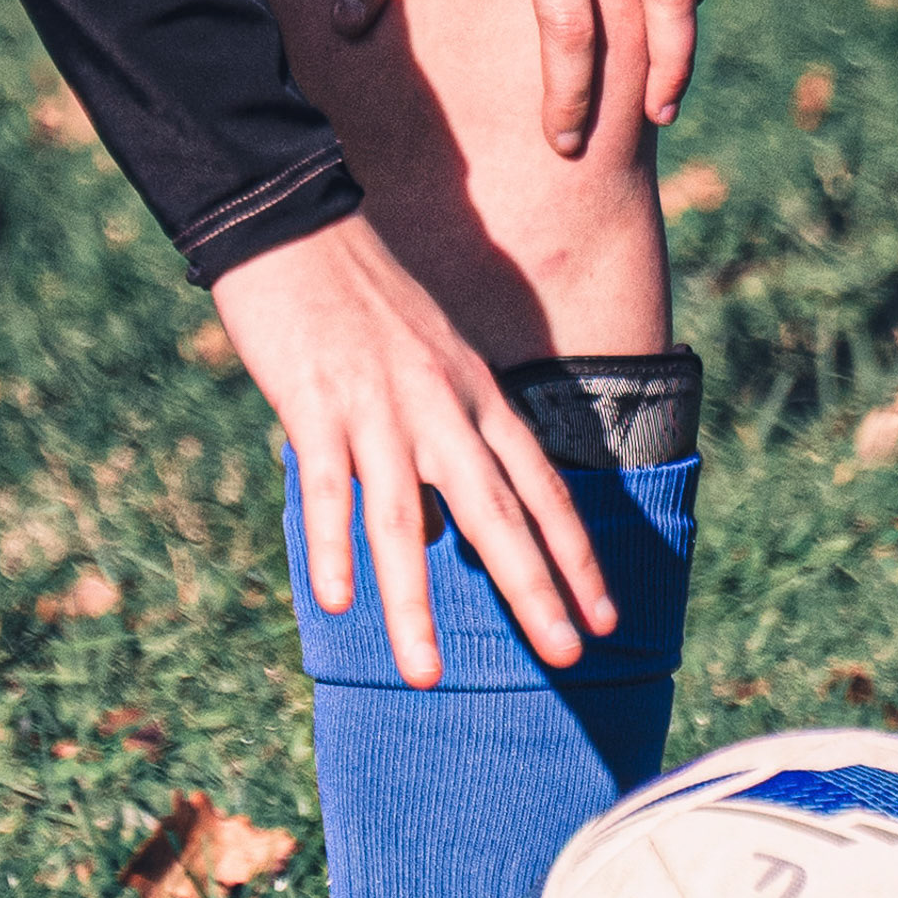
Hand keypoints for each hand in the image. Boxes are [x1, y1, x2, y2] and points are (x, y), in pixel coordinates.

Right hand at [212, 211, 616, 686]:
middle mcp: (442, 409)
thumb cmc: (362, 296)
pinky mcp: (312, 405)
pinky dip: (331, 549)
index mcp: (478, 397)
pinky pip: (326, 492)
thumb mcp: (433, 361)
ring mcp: (378, 409)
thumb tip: (443, 525)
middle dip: (535, 591)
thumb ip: (449, 438)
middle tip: (568, 657)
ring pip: (404, 525)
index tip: (605, 617)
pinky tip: (337, 605)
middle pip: (497, 515)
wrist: (291, 219)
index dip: (577, 556)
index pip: (543, 489)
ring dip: (415, 607)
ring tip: (428, 678)